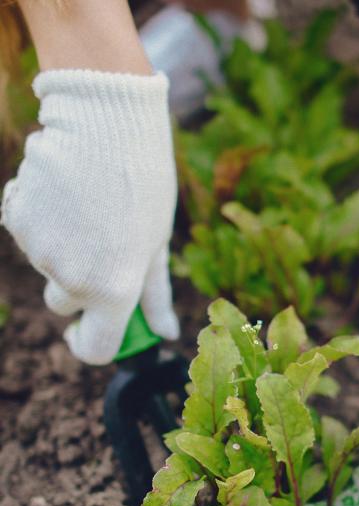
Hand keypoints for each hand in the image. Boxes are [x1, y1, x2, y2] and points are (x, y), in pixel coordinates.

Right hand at [2, 70, 178, 363]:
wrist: (105, 127)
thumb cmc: (144, 187)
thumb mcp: (157, 244)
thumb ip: (154, 294)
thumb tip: (165, 333)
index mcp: (114, 291)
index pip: (95, 349)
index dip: (93, 343)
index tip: (93, 328)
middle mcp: (73, 280)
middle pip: (65, 304)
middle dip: (80, 286)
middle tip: (105, 243)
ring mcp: (39, 252)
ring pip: (48, 266)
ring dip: (65, 246)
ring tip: (91, 208)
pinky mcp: (15, 222)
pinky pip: (29, 235)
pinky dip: (43, 222)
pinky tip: (65, 194)